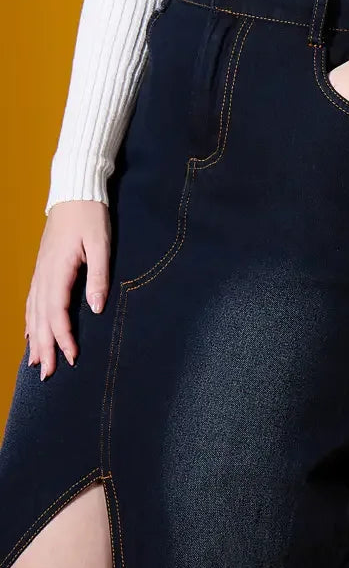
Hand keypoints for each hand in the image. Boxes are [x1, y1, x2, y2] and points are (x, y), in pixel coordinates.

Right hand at [27, 200, 110, 380]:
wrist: (75, 192)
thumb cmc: (91, 215)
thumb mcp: (101, 243)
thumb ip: (99, 276)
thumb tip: (96, 308)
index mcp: (58, 270)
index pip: (57, 313)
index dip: (63, 338)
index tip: (71, 358)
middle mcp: (44, 275)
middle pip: (41, 319)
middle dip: (44, 347)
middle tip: (47, 375)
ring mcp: (40, 271)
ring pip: (33, 312)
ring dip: (34, 338)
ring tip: (36, 362)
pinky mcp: (42, 268)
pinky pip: (32, 300)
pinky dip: (30, 320)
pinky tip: (30, 333)